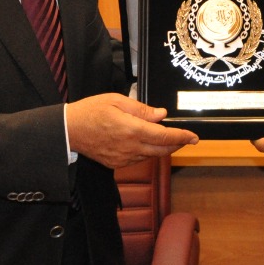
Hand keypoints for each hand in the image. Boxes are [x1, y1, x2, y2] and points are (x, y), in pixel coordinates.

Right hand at [67, 93, 197, 168]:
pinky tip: (148, 144)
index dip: (182, 137)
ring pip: (151, 156)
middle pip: (162, 150)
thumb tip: (161, 115)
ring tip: (168, 138)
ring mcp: (123, 158)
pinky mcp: (116, 163)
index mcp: (132, 130)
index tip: (194, 137)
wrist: (69, 130)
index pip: (164, 136)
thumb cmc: (91, 111)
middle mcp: (130, 147)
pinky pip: (139, 159)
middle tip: (187, 138)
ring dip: (163, 148)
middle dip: (177, 144)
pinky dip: (148, 152)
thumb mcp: (117, 101)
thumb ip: (141, 109)